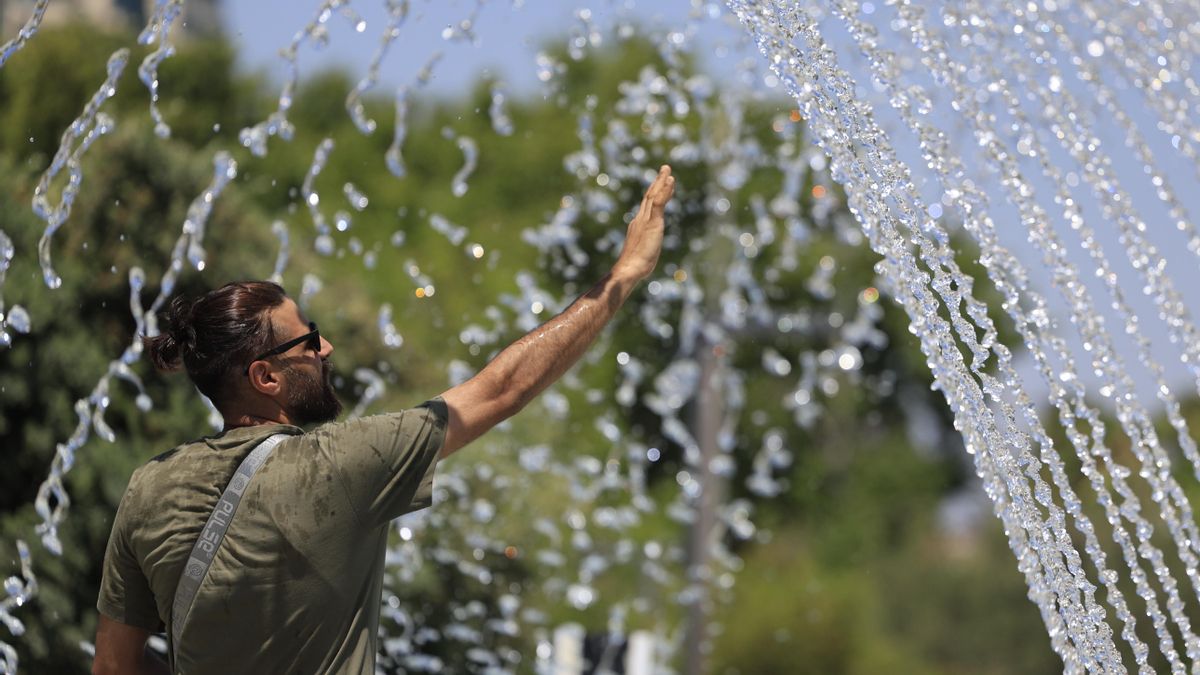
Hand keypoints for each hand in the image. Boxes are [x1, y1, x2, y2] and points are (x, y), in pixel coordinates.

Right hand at [614, 165, 674, 281]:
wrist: (630, 268)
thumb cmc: (634, 267)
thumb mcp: (642, 256)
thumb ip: (643, 252)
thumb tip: (640, 261)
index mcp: (638, 225)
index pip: (647, 205)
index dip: (654, 193)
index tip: (660, 184)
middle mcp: (640, 219)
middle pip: (649, 196)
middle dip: (657, 182)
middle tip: (664, 169)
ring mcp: (645, 219)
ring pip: (654, 195)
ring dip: (661, 181)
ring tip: (668, 170)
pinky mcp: (652, 222)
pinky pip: (659, 203)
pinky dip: (664, 191)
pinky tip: (670, 181)